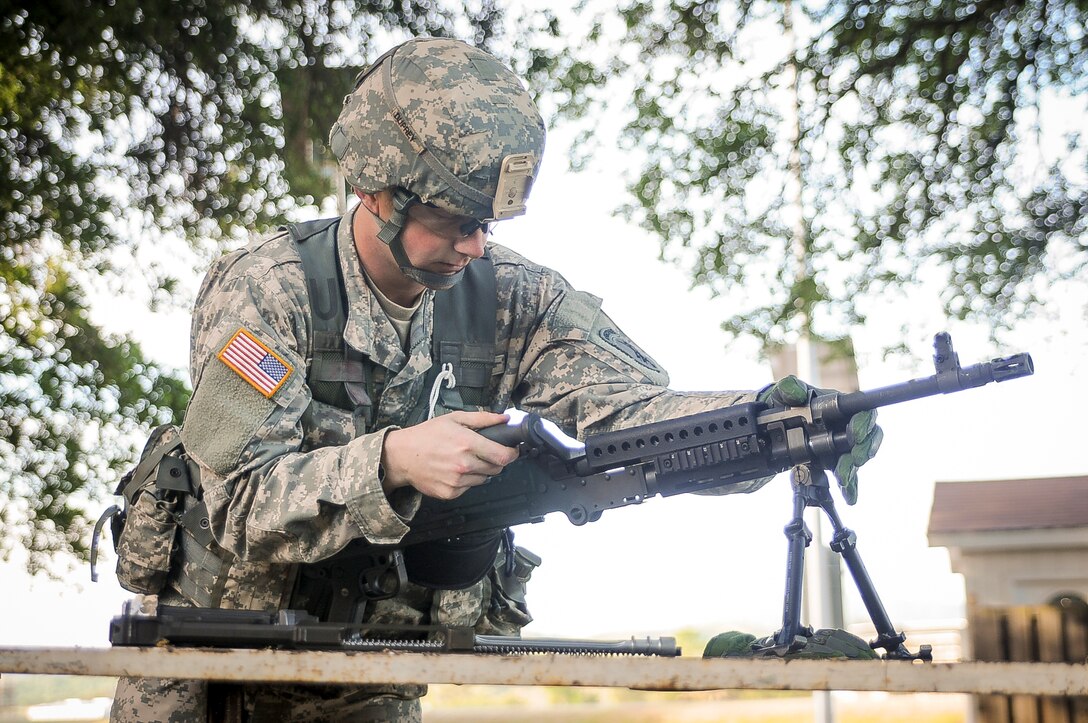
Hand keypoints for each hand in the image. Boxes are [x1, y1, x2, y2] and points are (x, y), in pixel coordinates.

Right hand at [380, 411, 519, 500]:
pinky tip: (454, 470)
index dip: (512, 454)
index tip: (512, 450)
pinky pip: (469, 488)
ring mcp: (457, 481)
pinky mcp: (450, 493)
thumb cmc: (427, 435)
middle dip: (494, 461)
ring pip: (483, 479)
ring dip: (480, 471)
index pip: (503, 456)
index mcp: (467, 444)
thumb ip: (483, 418)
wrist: (402, 456)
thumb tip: (505, 418)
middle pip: (496, 469)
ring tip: (463, 460)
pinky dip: (466, 481)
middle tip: (483, 453)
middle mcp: (464, 465)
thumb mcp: (454, 419)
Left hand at [760, 375, 881, 504]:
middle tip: (855, 459)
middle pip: (868, 438)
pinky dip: (850, 488)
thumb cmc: (786, 403)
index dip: (865, 422)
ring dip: (852, 470)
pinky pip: (848, 476)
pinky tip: (849, 497)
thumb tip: (795, 391)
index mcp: (839, 407)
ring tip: (842, 479)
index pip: (863, 412)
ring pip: (857, 459)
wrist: (775, 424)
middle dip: (864, 450)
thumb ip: (790, 388)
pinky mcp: (833, 463)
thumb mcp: (784, 393)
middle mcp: (846, 427)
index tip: (856, 433)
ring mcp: (841, 447)